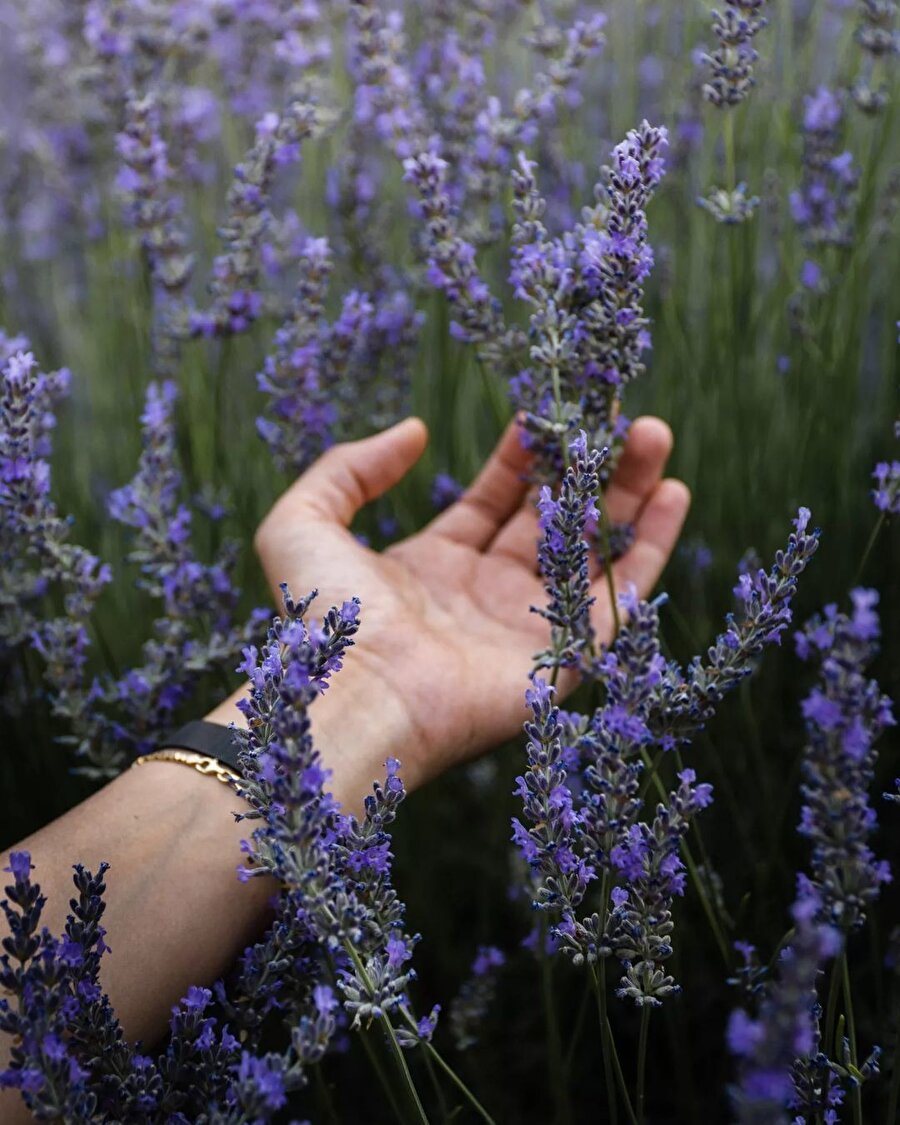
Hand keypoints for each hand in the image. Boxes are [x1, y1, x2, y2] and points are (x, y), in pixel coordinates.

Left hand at [246, 417, 689, 795]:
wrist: (359, 696)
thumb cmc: (323, 616)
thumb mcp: (304, 522)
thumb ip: (349, 468)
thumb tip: (414, 431)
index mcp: (434, 565)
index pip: (493, 500)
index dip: (522, 455)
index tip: (547, 410)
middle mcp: (487, 593)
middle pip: (551, 516)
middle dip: (585, 464)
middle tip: (618, 412)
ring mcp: (529, 625)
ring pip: (591, 546)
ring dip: (626, 491)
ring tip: (653, 433)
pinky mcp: (567, 658)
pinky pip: (620, 596)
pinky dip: (650, 547)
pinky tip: (673, 493)